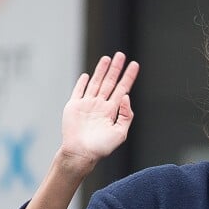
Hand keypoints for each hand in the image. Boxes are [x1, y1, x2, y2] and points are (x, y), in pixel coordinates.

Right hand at [60, 52, 139, 172]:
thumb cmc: (101, 147)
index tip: (134, 65)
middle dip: (116, 69)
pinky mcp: (74, 107)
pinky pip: (78, 91)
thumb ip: (126, 115)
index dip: (128, 77)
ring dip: (101, 70)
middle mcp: (100, 105)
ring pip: (96, 83)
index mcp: (112, 111)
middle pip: (110, 82)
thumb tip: (126, 97)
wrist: (81, 154)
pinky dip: (82, 83)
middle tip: (121, 55)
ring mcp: (87, 105)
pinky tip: (87, 75)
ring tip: (108, 58)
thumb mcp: (120, 133)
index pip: (122, 89)